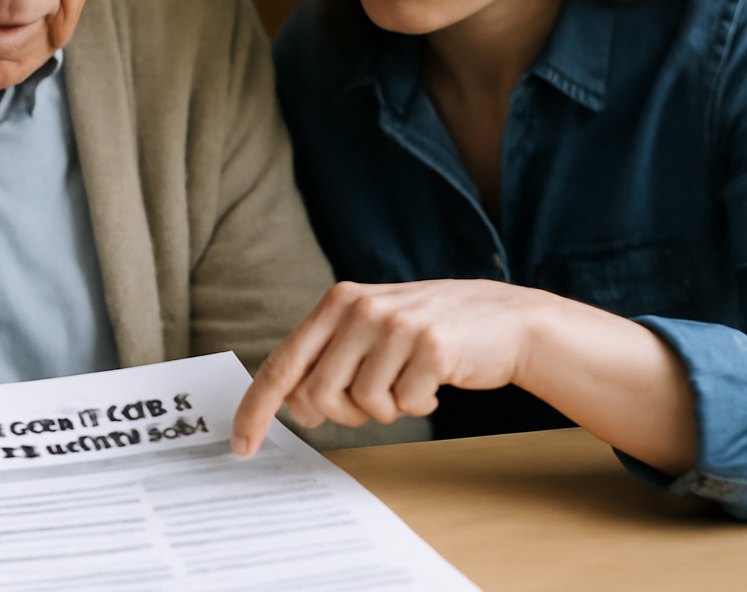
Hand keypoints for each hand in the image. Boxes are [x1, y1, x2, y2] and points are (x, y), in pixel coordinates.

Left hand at [229, 278, 697, 475]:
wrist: (505, 319)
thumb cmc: (429, 332)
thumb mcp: (372, 330)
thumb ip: (331, 360)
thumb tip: (297, 408)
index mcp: (338, 302)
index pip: (283, 363)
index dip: (257, 408)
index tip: (242, 445)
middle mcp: (361, 307)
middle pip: (318, 394)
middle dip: (342, 413)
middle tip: (374, 401)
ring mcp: (396, 325)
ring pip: (362, 403)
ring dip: (387, 408)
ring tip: (409, 381)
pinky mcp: (432, 346)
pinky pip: (405, 404)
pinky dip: (418, 404)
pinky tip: (434, 380)